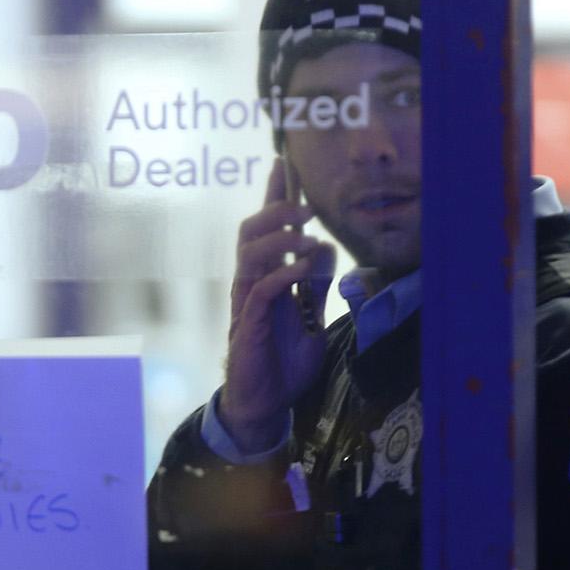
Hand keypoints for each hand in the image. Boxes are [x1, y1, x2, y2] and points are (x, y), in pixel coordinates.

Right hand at [218, 157, 330, 451]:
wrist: (267, 404)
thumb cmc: (284, 363)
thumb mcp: (311, 318)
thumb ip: (315, 285)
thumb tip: (323, 248)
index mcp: (265, 277)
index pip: (266, 228)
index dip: (273, 195)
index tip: (284, 165)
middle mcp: (251, 283)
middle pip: (250, 229)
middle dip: (277, 209)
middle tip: (306, 205)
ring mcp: (246, 301)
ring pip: (250, 252)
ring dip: (280, 237)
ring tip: (307, 235)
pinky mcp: (247, 323)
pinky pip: (260, 288)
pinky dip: (282, 273)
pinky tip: (302, 269)